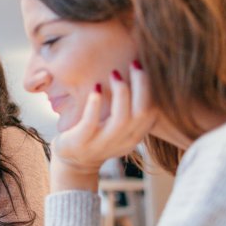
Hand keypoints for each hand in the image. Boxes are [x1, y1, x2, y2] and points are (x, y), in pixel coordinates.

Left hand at [51, 62, 157, 191]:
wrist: (74, 162)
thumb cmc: (98, 135)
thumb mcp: (118, 125)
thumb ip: (130, 109)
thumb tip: (140, 73)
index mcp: (135, 135)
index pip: (152, 111)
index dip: (150, 87)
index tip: (142, 65)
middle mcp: (123, 141)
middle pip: (142, 112)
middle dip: (141, 85)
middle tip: (134, 63)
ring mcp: (102, 144)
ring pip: (121, 119)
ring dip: (121, 92)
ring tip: (114, 73)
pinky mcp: (82, 142)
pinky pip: (91, 123)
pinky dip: (95, 104)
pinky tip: (96, 87)